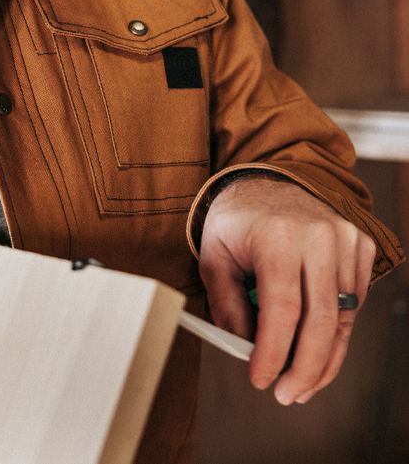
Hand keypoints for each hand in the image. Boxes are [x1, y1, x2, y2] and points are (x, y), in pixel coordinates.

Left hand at [199, 176, 375, 405]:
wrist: (267, 179)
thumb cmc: (236, 219)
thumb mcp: (213, 255)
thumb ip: (225, 302)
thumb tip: (243, 348)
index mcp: (277, 237)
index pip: (282, 311)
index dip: (274, 354)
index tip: (260, 380)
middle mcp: (318, 237)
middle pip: (321, 322)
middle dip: (305, 369)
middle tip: (287, 395)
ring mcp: (345, 240)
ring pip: (343, 319)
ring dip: (324, 359)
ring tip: (301, 385)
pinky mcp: (361, 246)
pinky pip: (353, 303)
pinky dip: (336, 332)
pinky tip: (315, 348)